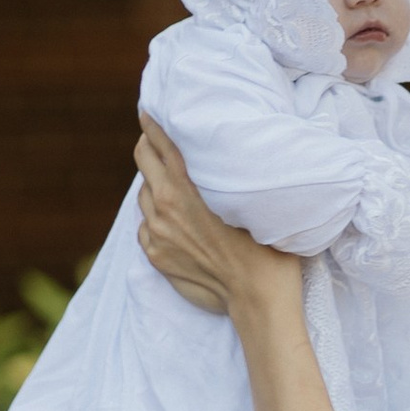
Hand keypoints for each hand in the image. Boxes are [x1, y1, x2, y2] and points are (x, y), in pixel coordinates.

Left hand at [134, 115, 302, 316]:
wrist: (256, 297)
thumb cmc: (266, 246)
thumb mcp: (249, 201)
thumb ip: (223, 180)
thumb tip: (219, 163)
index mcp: (186, 188)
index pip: (161, 145)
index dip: (153, 125)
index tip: (149, 113)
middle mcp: (164, 207)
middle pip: (143, 162)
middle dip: (149, 148)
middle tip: (157, 140)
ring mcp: (156, 233)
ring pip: (144, 195)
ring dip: (154, 185)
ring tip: (171, 182)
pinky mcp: (155, 255)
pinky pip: (145, 226)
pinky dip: (154, 217)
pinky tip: (172, 219)